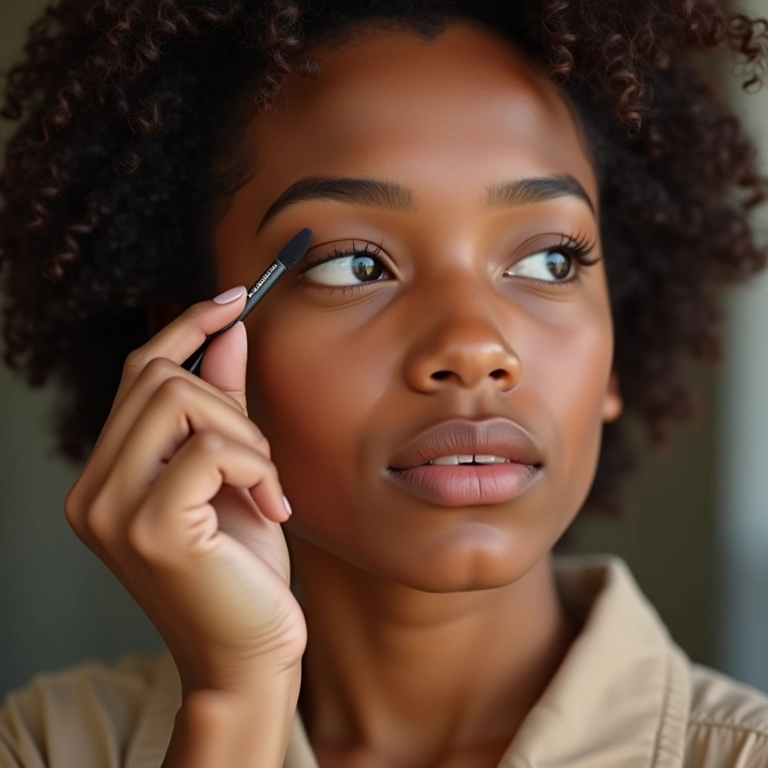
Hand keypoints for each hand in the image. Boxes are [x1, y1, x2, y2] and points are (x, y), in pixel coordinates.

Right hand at [64, 289, 306, 696]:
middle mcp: (92, 489)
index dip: (186, 326)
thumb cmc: (244, 567)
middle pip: (161, 377)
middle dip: (230, 404)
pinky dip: (256, 466)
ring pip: (181, 400)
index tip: (233, 300)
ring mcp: (111, 509)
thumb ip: (224, 403)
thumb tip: (229, 332)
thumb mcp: (236, 474)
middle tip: (261, 461)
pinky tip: (272, 507)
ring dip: (246, 437)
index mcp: (109, 474)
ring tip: (265, 486)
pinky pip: (211, 449)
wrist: (250, 652)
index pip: (140, 371)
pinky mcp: (148, 529)